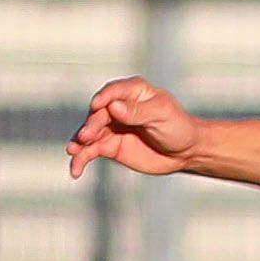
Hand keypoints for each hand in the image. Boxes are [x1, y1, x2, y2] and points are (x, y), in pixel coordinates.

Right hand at [68, 76, 202, 179]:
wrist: (185, 152)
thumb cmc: (178, 127)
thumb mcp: (162, 115)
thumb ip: (138, 112)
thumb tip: (113, 107)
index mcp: (133, 91)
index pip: (112, 92)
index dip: (103, 99)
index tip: (97, 106)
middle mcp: (116, 106)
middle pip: (97, 114)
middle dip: (90, 125)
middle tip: (86, 137)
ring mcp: (110, 126)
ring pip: (89, 133)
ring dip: (79, 143)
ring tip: (74, 152)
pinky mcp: (108, 145)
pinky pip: (90, 151)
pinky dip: (81, 159)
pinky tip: (75, 169)